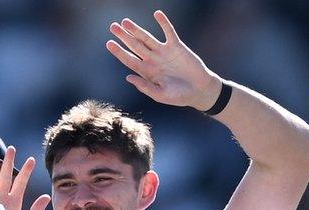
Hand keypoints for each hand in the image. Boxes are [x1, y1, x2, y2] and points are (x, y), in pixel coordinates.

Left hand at [106, 11, 221, 109]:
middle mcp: (152, 60)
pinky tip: (157, 14)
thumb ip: (145, 87)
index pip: (129, 59)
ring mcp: (164, 52)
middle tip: (113, 26)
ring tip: (125, 21)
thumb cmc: (180, 96)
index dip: (119, 52)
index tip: (109, 43)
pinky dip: (164, 23)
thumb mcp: (160, 95)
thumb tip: (128, 78)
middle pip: (135, 46)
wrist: (199, 90)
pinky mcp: (177, 46)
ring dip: (137, 29)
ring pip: (147, 38)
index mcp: (146, 72)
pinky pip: (169, 32)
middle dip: (124, 36)